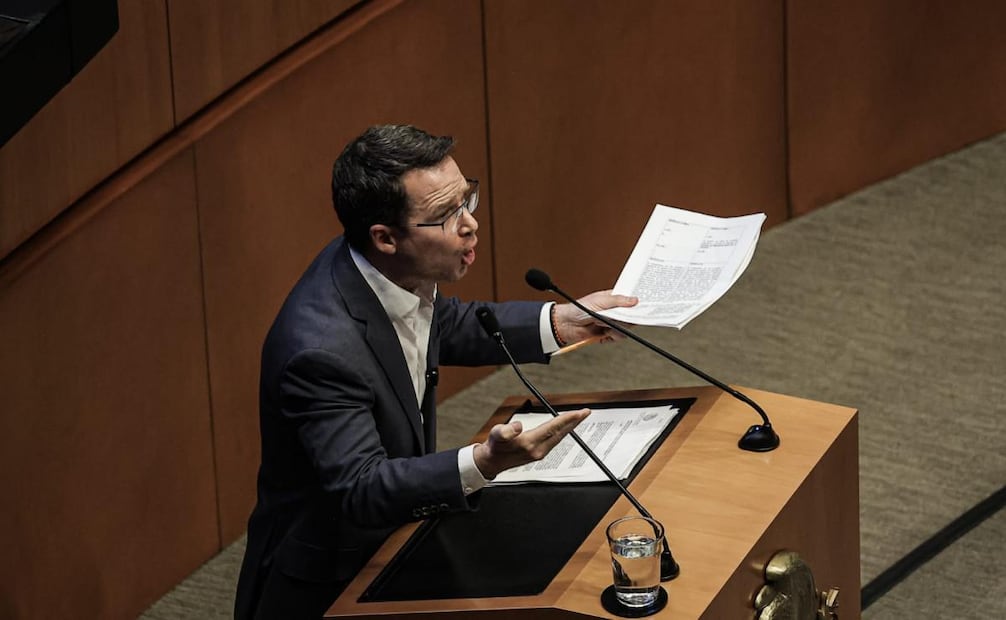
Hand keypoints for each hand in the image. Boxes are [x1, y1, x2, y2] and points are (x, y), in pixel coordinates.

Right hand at [473, 408, 589, 478]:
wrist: (492, 462)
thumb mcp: (496, 435)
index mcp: (529, 443)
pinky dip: (562, 432)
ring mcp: (539, 453)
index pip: (553, 428)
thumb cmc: (494, 447)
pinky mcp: (539, 454)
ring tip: (578, 417)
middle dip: (574, 422)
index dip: (566, 419)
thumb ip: (506, 431)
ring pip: (559, 437)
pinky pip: (555, 440)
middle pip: (560, 433)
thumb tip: (518, 426)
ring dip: (570, 427)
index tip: (578, 412)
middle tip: (586, 412)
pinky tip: (564, 428)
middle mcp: (537, 450)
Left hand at [553, 290, 637, 345]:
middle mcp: (613, 311)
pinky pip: (617, 337)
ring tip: (602, 325)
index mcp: (612, 299)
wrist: (567, 324)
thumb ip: (619, 301)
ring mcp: (610, 323)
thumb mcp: (600, 301)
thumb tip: (634, 300)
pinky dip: (611, 336)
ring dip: (614, 328)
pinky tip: (602, 333)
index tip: (641, 308)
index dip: (636, 305)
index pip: (629, 302)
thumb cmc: (579, 308)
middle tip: (616, 319)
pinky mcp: (607, 333)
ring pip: (624, 328)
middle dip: (624, 319)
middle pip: (629, 316)